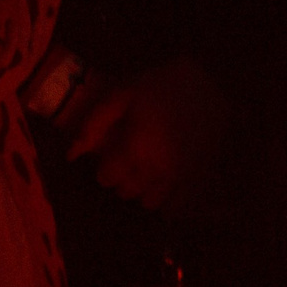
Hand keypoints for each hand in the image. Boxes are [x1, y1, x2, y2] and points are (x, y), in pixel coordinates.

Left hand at [68, 56, 229, 211]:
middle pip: (126, 192)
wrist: (215, 81)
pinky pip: (177, 205)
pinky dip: (168, 199)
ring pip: (150, 202)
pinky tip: (168, 180)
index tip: (112, 155)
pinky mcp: (200, 178)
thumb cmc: (162, 84)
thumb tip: (71, 155)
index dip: (105, 167)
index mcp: (135, 146)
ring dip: (145, 189)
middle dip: (123, 177)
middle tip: (130, 158)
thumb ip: (94, 123)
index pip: (106, 178)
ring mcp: (181, 176)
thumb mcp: (123, 93)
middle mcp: (156, 167)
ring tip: (149, 168)